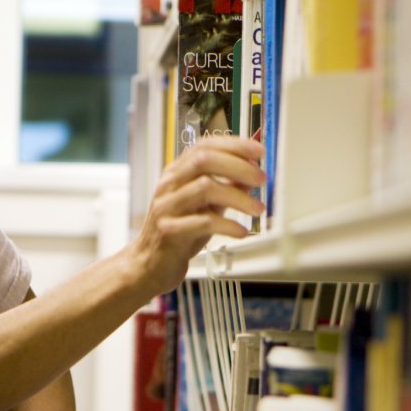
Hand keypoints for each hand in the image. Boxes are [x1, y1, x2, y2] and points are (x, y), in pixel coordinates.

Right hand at [129, 136, 264, 297]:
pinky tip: (241, 231)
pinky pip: (202, 222)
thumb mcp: (205, 205)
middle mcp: (169, 185)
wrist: (149, 265)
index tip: (259, 152)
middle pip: (204, 160)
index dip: (234, 145)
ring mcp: (167, 207)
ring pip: (205, 188)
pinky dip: (227, 225)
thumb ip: (225, 187)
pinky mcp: (169, 231)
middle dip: (238, 166)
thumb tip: (252, 172)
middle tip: (262, 179)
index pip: (204, 146)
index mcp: (177, 173)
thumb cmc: (178, 233)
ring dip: (238, 197)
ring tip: (257, 209)